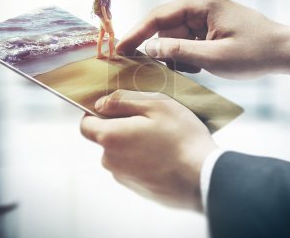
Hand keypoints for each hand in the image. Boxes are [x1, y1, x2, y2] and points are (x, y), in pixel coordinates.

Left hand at [80, 89, 216, 211]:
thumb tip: (100, 104)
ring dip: (134, 144)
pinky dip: (144, 160)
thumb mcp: (156, 104)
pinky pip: (134, 168)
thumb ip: (123, 100)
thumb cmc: (181, 137)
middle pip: (106, 138)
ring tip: (162, 140)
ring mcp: (124, 178)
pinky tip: (166, 156)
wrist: (204, 178)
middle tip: (150, 121)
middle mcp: (111, 161)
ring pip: (121, 153)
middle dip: (122, 127)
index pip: (85, 125)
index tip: (117, 108)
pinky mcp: (138, 189)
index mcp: (110, 137)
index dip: (97, 113)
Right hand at [116, 0, 289, 78]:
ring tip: (193, 69)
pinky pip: (187, 40)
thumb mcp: (214, 57)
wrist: (285, 51)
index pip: (157, 16)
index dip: (136, 33)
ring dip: (177, 55)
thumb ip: (179, 52)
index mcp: (200, 4)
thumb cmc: (254, 53)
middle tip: (155, 70)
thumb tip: (148, 48)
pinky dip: (187, 55)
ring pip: (175, 36)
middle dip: (161, 49)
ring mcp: (204, 15)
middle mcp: (199, 4)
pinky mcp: (209, 26)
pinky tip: (200, 66)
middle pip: (165, 27)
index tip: (119, 49)